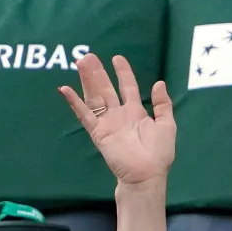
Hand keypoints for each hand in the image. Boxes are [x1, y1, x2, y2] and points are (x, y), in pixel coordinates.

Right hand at [59, 54, 175, 185]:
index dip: (123, 73)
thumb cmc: (159, 152)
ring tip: (80, 63)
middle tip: (89, 56)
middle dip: (98, 73)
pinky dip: (75, 103)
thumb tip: (159, 83)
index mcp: (136, 112)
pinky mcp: (98, 132)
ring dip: (87, 81)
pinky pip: (84, 115)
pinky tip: (65, 89)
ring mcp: (107, 122)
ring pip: (95, 97)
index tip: (117, 58)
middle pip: (106, 89)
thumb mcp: (166, 125)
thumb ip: (162, 104)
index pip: (128, 87)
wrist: (147, 174)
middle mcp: (120, 115)